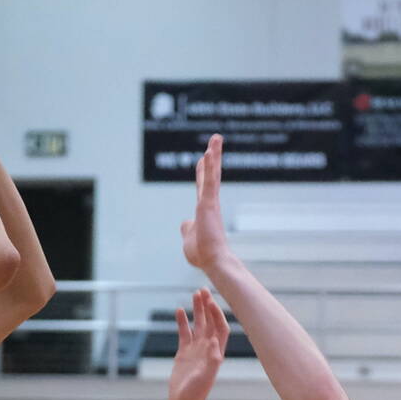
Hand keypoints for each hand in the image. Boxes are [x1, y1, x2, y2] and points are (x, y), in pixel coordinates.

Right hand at [169, 287, 229, 399]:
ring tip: (194, 294)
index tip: (211, 302)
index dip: (217, 314)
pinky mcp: (184, 353)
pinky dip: (182, 322)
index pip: (220, 328)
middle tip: (203, 290)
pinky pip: (184, 333)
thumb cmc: (197, 392)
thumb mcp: (206, 376)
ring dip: (197, 310)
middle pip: (210, 322)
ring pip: (198, 325)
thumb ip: (212, 359)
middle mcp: (208, 348)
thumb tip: (214, 340)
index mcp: (216, 352)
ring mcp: (196, 349)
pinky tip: (179, 311)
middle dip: (208, 306)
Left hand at [180, 135, 231, 271]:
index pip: (202, 185)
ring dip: (214, 155)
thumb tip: (184, 223)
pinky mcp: (209, 204)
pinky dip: (209, 167)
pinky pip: (209, 181)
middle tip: (215, 139)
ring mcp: (210, 203)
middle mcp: (209, 203)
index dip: (202, 171)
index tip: (203, 158)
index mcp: (204, 210)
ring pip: (212, 174)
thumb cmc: (202, 254)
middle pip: (211, 175)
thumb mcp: (188, 238)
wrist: (212, 261)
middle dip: (212, 156)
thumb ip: (187, 228)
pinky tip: (209, 152)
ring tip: (216, 138)